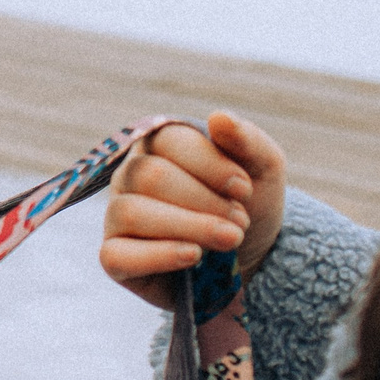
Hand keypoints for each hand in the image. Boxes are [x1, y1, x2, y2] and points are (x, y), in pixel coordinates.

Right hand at [100, 112, 286, 306]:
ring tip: (229, 240)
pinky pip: (115, 255)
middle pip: (149, 176)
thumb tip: (219, 117)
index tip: (245, 190)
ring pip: (131, 211)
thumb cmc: (249, 208)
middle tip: (240, 222)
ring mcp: (117, 217)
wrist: (250, 262)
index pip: (168, 140)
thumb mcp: (264, 171)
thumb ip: (247, 140)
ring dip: (189, 227)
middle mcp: (130, 176)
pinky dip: (159, 255)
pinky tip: (194, 255)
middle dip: (204, 201)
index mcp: (160, 145)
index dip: (209, 164)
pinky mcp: (115, 259)